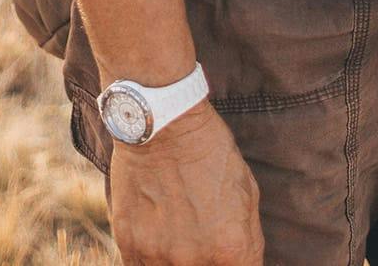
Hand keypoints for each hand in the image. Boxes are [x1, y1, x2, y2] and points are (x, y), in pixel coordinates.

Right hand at [108, 101, 262, 265]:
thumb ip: (248, 239)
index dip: (236, 262)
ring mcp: (159, 256)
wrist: (163, 126)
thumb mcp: (247, 191)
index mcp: (231, 247)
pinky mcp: (130, 247)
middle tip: (202, 234)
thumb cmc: (210, 152)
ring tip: (179, 232)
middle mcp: (195, 260)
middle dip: (209, 260)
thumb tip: (243, 262)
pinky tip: (157, 240)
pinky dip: (152, 259)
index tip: (228, 254)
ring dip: (178, 260)